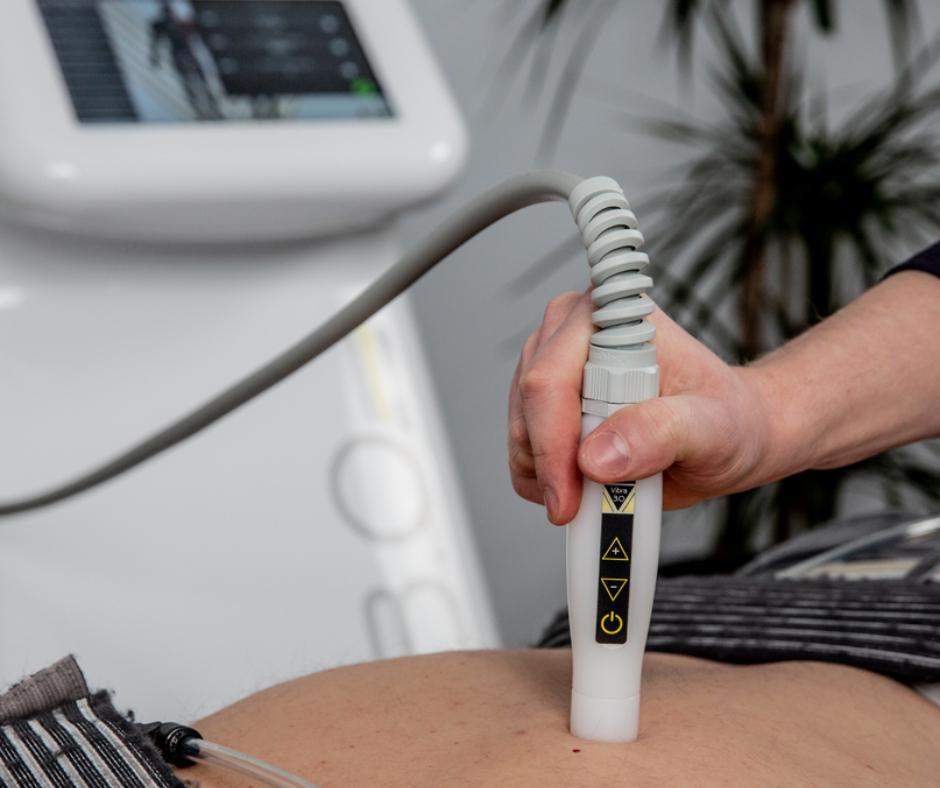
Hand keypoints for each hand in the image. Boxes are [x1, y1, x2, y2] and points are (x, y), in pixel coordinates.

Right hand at [507, 292, 772, 522]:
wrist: (727, 434)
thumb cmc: (726, 419)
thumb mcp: (713, 429)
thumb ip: (660, 434)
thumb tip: (596, 457)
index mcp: (613, 318)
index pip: (552, 378)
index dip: (554, 443)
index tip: (572, 498)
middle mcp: (572, 331)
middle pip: (528, 408)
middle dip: (553, 469)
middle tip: (588, 507)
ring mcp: (552, 365)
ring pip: (521, 434)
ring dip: (552, 478)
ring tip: (606, 490)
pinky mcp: (543, 402)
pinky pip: (522, 453)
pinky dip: (548, 482)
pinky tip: (589, 484)